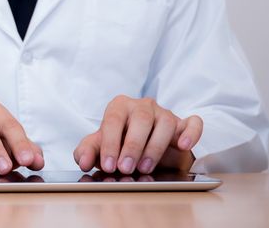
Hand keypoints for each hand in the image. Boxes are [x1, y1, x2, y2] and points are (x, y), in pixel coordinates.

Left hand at [73, 95, 201, 173]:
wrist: (144, 149)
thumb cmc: (119, 145)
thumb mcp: (100, 148)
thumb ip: (87, 152)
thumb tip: (82, 161)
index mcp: (119, 107)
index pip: (113, 120)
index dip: (110, 143)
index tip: (108, 165)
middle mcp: (142, 106)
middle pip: (140, 120)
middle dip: (132, 146)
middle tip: (126, 168)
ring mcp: (165, 113)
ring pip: (165, 123)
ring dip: (155, 147)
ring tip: (145, 167)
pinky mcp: (184, 124)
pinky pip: (192, 123)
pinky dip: (191, 133)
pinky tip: (183, 146)